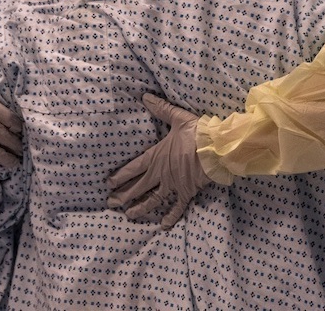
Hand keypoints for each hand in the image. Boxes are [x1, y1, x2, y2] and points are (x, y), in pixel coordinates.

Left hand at [107, 94, 212, 229]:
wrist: (216, 148)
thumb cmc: (197, 133)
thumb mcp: (177, 118)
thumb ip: (160, 109)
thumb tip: (145, 97)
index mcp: (156, 156)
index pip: (133, 168)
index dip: (120, 176)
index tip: (109, 183)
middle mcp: (161, 173)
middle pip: (138, 187)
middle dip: (123, 196)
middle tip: (110, 203)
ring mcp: (173, 185)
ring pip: (153, 200)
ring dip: (140, 209)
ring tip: (128, 216)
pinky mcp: (187, 192)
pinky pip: (177, 208)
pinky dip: (170, 217)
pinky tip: (163, 227)